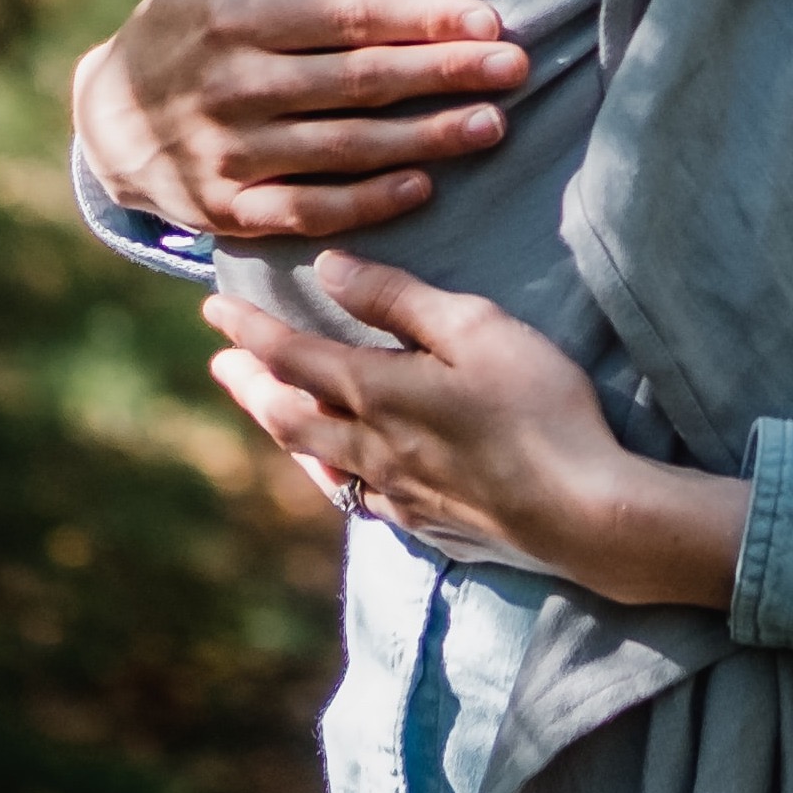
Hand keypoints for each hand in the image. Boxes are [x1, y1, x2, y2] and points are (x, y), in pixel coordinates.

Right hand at [71, 0, 527, 237]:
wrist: (103, 118)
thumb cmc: (180, 18)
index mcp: (239, 20)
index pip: (349, 19)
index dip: (421, 20)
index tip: (489, 19)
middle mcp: (236, 87)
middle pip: (359, 83)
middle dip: (443, 74)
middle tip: (517, 69)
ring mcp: (231, 154)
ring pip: (344, 149)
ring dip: (423, 139)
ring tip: (492, 126)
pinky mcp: (228, 209)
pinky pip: (307, 210)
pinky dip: (364, 203)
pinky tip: (422, 186)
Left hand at [205, 254, 751, 610]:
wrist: (580, 510)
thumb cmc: (536, 406)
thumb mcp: (475, 329)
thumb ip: (398, 299)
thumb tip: (328, 269)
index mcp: (377, 393)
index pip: (293, 355)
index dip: (249, 330)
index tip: (212, 308)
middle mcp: (370, 447)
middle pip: (288, 413)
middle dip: (250, 384)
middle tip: (219, 363)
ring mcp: (395, 492)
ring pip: (314, 459)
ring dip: (280, 428)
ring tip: (264, 409)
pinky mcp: (425, 523)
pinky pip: (354, 496)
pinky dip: (327, 472)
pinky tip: (338, 473)